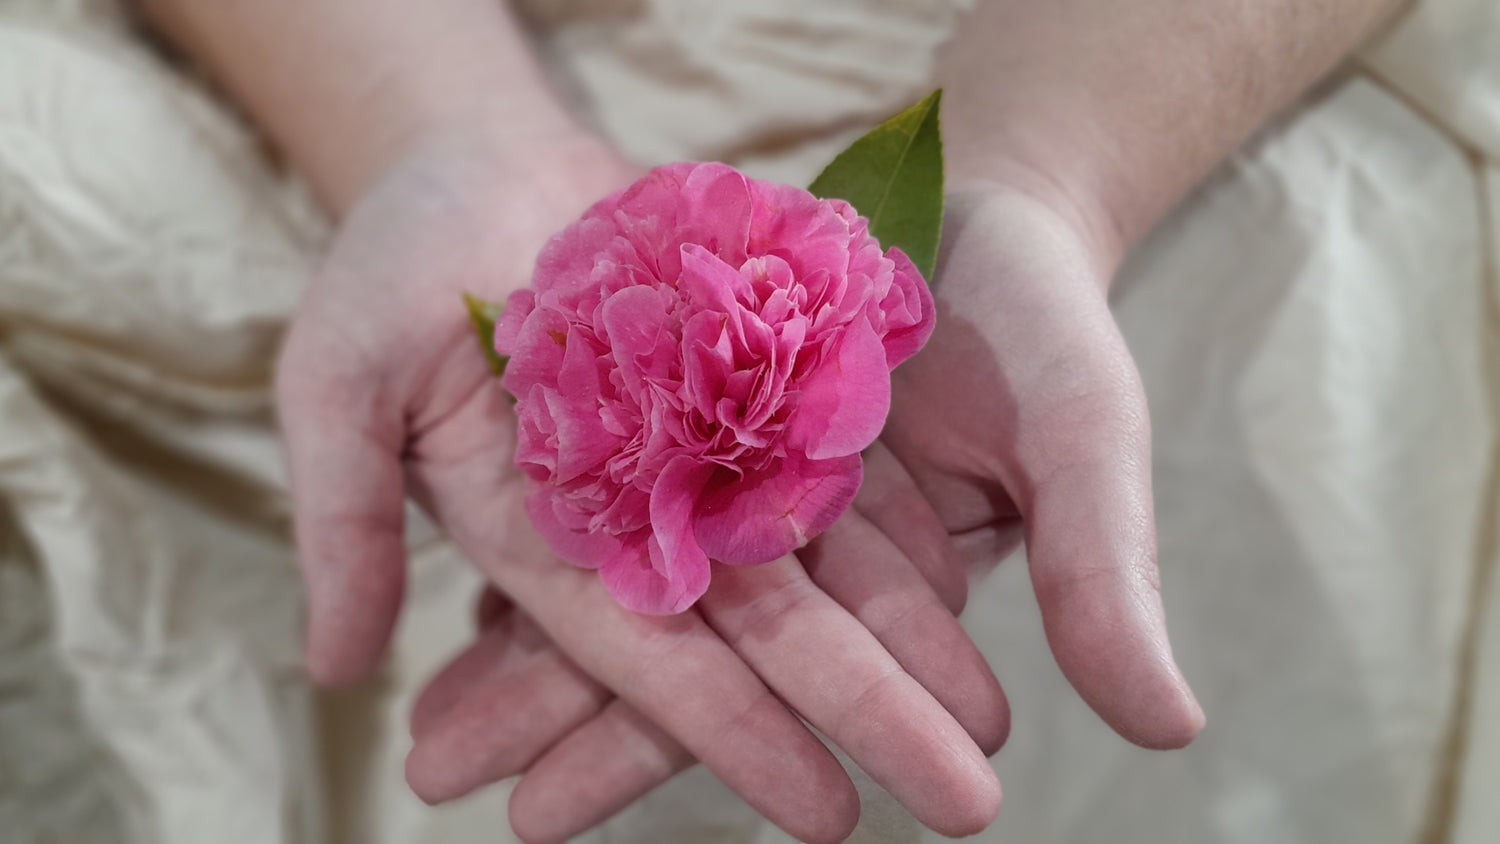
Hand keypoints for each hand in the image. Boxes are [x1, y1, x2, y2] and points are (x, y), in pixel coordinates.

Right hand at [277, 131, 1007, 842]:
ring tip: (994, 716)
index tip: (825, 812)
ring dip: (909, 637)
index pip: (650, 658)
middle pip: (771, 629)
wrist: (478, 158)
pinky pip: (841, 458)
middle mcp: (645, 514)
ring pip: (825, 558)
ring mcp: (711, 450)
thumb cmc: (391, 261)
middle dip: (865, 711)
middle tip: (967, 802)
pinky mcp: (757, 381)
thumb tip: (331, 669)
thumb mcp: (337, 379)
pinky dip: (900, 519)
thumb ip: (346, 517)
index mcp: (548, 540)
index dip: (735, 733)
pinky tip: (975, 578)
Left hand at [402, 176, 1201, 838]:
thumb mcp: (1084, 444)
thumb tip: (1170, 729)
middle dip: (550, 715)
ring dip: (520, 639)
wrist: (996, 208)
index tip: (542, 821)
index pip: (750, 688)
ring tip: (415, 714)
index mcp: (863, 582)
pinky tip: (450, 579)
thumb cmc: (1049, 331)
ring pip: (618, 570)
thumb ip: (1104, 577)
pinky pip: (606, 473)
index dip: (653, 752)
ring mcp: (738, 480)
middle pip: (657, 642)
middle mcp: (788, 547)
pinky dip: (540, 523)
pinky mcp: (701, 409)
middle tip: (431, 775)